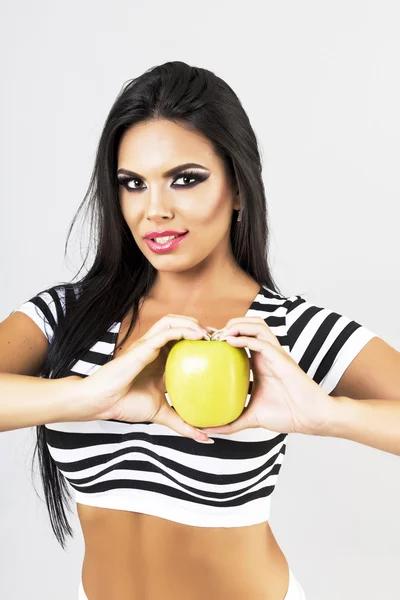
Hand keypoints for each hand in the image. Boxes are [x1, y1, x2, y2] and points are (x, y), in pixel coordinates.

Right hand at [79, 315, 213, 443]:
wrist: (102, 403)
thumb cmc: (126, 405)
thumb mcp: (162, 414)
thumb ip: (183, 424)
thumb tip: (206, 439)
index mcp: (161, 360)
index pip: (184, 341)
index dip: (203, 341)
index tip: (223, 349)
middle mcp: (156, 349)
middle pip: (181, 325)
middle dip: (202, 326)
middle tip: (221, 337)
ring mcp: (148, 345)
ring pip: (173, 321)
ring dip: (193, 322)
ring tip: (210, 334)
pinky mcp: (143, 346)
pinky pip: (166, 331)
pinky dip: (183, 329)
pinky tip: (198, 336)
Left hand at [199, 317, 335, 435]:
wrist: (310, 418)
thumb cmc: (286, 414)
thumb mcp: (251, 417)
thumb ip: (230, 422)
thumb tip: (206, 430)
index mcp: (259, 363)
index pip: (242, 338)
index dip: (224, 335)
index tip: (205, 343)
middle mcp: (267, 354)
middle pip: (249, 325)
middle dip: (230, 324)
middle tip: (211, 336)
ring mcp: (275, 354)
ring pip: (257, 325)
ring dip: (238, 324)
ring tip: (220, 333)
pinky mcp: (281, 359)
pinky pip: (262, 342)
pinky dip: (245, 338)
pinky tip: (230, 341)